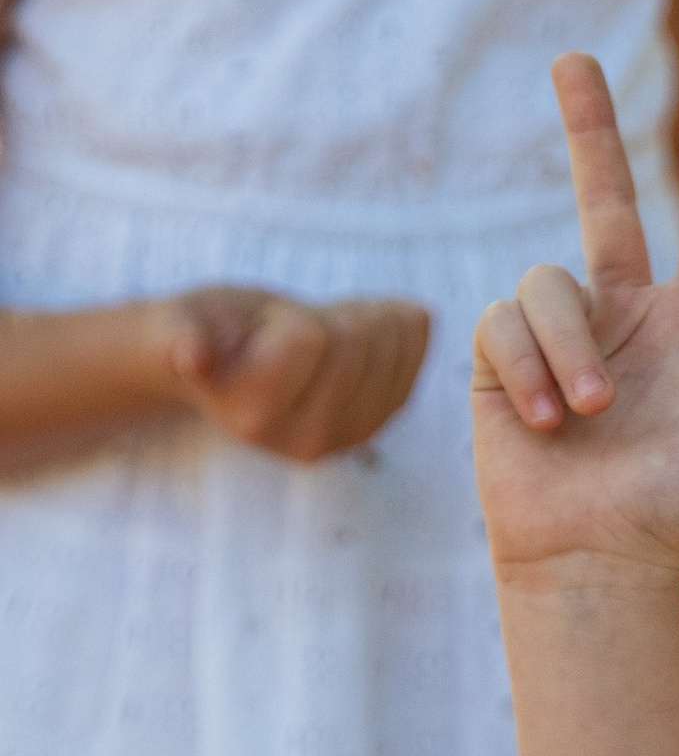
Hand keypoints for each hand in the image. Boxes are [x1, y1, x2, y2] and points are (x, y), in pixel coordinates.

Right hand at [165, 285, 430, 462]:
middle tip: (295, 329)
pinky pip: (416, 351)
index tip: (264, 331)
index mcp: (252, 416)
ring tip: (320, 333)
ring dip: (364, 316)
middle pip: (357, 338)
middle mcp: (304, 441)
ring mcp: (349, 436)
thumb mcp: (185, 322)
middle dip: (329, 314)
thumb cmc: (203, 332)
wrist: (228, 363)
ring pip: (394, 341)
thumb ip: (187, 337)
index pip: (312, 337)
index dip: (291, 317)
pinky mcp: (380, 420)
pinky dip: (397, 326)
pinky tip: (358, 332)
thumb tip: (190, 355)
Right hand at [472, 57, 678, 576]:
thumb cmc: (678, 511)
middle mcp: (625, 316)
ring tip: (589, 416)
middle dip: (589, 129)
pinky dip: (530, 370)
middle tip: (573, 57)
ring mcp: (562, 333)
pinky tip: (544, 424)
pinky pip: (507, 323)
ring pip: (554, 284)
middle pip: (604, 200)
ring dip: (572, 353)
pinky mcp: (502, 356)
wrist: (594, 559)